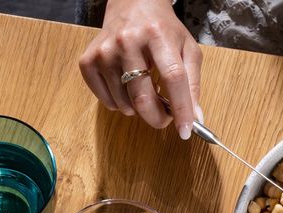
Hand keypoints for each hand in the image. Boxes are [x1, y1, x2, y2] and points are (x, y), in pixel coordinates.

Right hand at [79, 0, 202, 136]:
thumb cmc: (162, 29)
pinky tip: (127, 87)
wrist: (132, 4)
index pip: (172, 78)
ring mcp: (104, 52)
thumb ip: (193, 82)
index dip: (181, 108)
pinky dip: (120, 104)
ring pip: (124, 104)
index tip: (185, 131)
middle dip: (157, 117)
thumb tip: (194, 117)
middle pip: (142, 97)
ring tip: (145, 91)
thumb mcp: (186, 48)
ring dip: (138, 109)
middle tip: (165, 118)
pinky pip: (107, 101)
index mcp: (157, 34)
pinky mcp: (88, 62)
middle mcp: (127, 41)